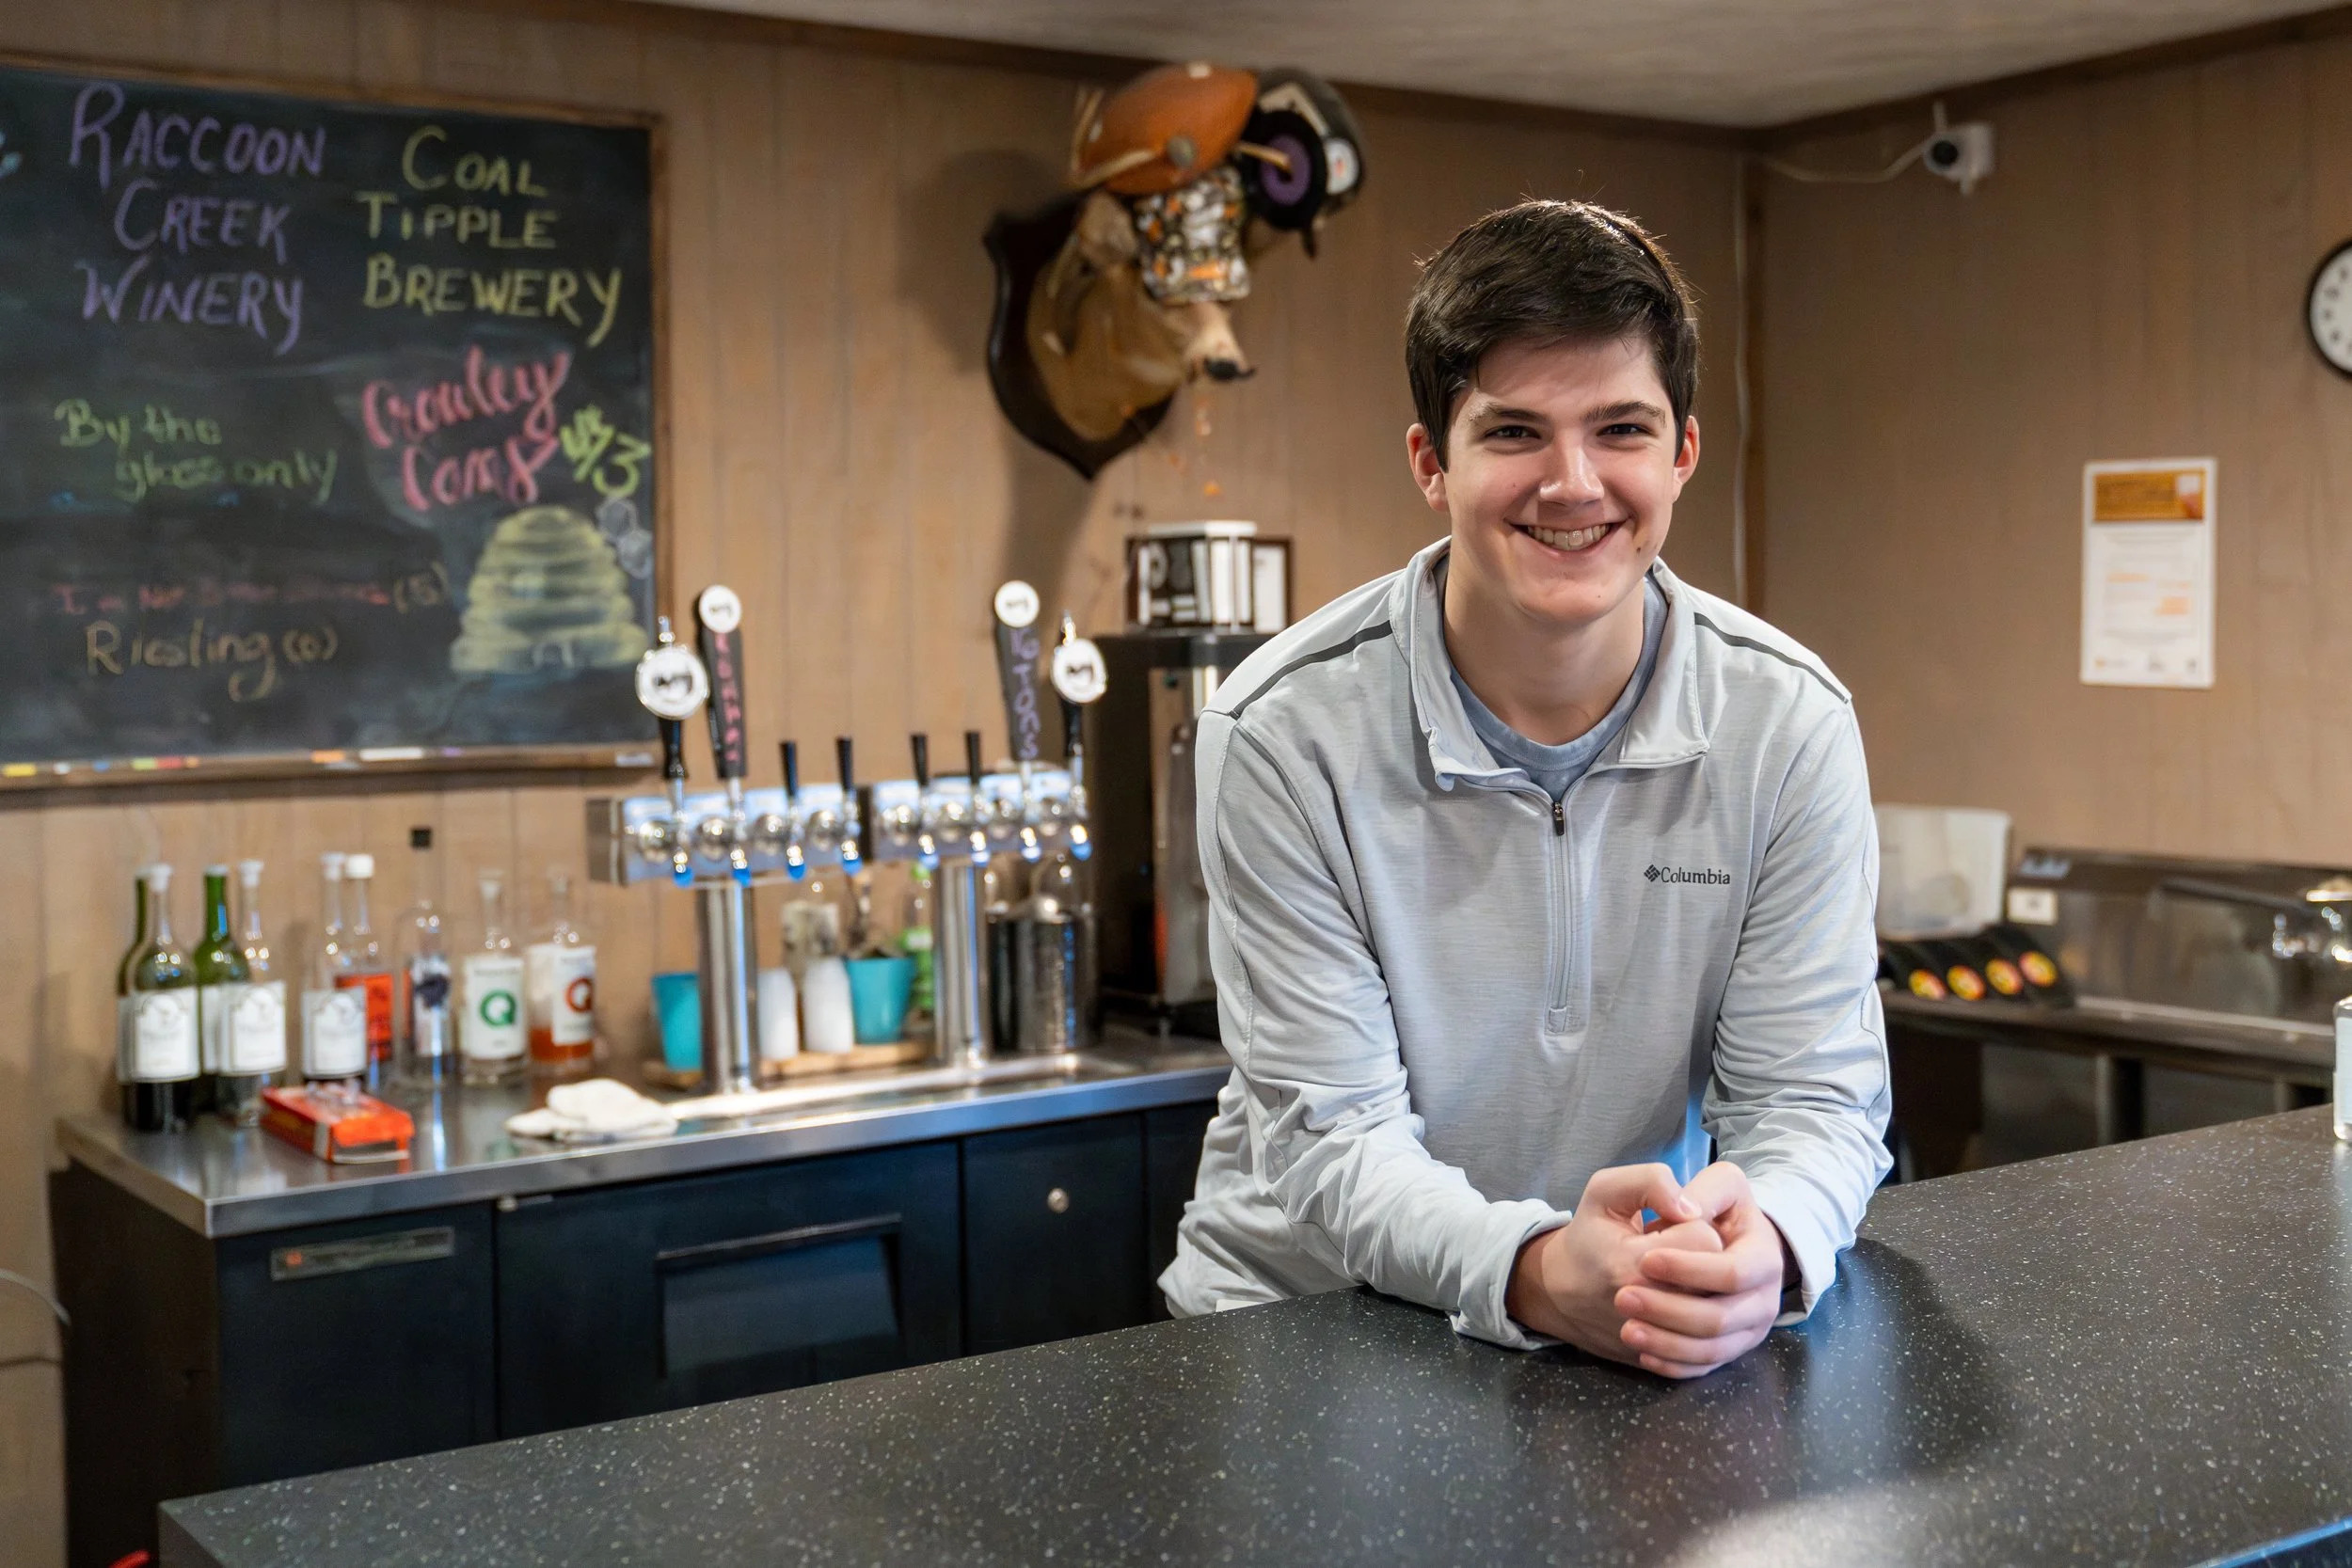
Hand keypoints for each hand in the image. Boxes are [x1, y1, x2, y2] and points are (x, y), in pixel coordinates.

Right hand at [1505, 1164, 1722, 1364]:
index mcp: (1630, 1263)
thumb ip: (1651, 1182)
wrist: (1559, 1293)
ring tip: (1679, 1278)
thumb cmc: (1589, 1237)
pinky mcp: (1659, 1360)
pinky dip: (1698, 1321)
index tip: (1672, 1226)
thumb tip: (1691, 1206)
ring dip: (1704, 1289)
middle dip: (1704, 1259)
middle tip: (1680, 1252)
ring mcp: (1653, 1339)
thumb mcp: (1605, 1191)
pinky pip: (1703, 1342)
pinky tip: (1679, 1303)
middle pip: (1715, 1278)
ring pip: (1713, 1310)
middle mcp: (1644, 1308)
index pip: (1704, 1239)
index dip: (1696, 1225)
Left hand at [1614, 1161, 1789, 1379]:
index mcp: (1763, 1255)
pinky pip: (1705, 1367)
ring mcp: (1749, 1328)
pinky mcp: (1731, 1348)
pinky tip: (1643, 1353)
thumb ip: (1704, 1188)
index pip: (1732, 1273)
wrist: (1719, 1242)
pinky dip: (1674, 1364)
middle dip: (1670, 1310)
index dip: (1689, 1269)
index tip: (1646, 1260)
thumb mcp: (1717, 1183)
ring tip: (1627, 1329)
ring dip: (1667, 1343)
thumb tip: (1686, 1210)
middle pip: (1720, 1318)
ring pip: (1712, 1349)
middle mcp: (1764, 1297)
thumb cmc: (1713, 1210)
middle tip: (1622, 1298)